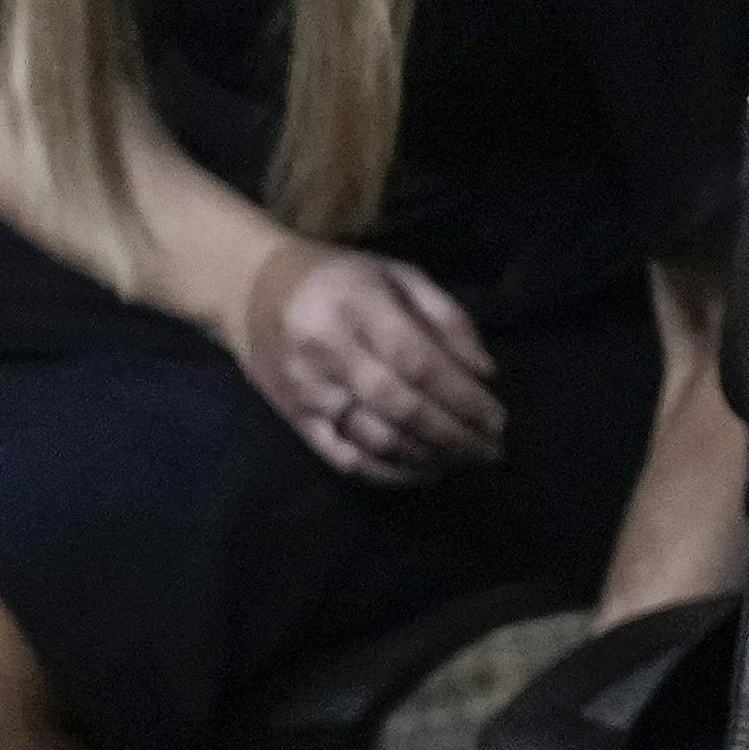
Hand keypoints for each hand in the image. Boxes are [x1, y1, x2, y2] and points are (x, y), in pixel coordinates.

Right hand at [231, 236, 507, 480]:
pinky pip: (343, 458)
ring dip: (428, 459)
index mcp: (359, 307)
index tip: (498, 420)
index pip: (419, 363)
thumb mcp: (399, 275)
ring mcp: (307, 390)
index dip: (463, 398)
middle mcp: (329, 352)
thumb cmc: (341, 278)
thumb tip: (486, 373)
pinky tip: (424, 473)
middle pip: (400, 408)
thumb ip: (447, 318)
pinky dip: (388, 474)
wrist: (250, 288)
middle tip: (491, 451)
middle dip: (454, 436)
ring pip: (374, 440)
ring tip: (465, 463)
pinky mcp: (293, 418)